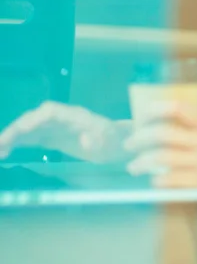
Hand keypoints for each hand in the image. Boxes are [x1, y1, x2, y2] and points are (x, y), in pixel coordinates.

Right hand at [0, 101, 130, 162]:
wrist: (117, 143)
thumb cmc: (114, 140)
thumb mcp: (109, 142)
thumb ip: (97, 141)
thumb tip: (86, 141)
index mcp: (75, 116)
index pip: (51, 112)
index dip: (35, 118)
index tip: (22, 129)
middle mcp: (61, 119)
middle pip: (34, 119)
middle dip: (16, 129)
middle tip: (1, 143)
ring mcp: (55, 127)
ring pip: (28, 129)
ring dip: (12, 137)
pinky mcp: (52, 137)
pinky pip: (31, 138)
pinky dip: (17, 144)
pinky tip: (4, 152)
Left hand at [125, 102, 196, 219]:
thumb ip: (196, 130)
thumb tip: (159, 126)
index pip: (179, 108)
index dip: (156, 109)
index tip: (141, 116)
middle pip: (165, 133)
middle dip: (140, 138)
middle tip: (129, 145)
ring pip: (165, 156)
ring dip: (143, 161)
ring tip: (134, 167)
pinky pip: (175, 179)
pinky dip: (160, 178)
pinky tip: (154, 180)